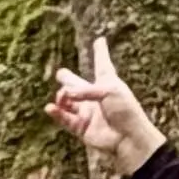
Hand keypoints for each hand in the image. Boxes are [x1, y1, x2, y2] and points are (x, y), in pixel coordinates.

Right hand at [50, 44, 162, 177]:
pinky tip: (50, 108)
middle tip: (60, 74)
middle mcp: (96, 97)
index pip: (102, 65)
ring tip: (63, 96)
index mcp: (108, 84)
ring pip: (68, 102)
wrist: (128, 138)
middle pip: (78, 85)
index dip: (100, 52)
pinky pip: (65, 119)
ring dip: (62, 97)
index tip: (100, 40)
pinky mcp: (81, 128)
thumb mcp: (108, 91)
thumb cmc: (125, 110)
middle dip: (68, 79)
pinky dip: (57, 113)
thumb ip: (85, 90)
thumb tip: (65, 94)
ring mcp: (88, 113)